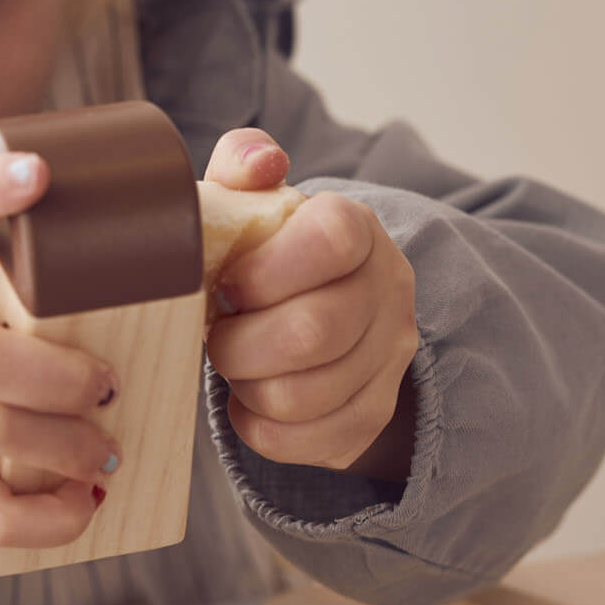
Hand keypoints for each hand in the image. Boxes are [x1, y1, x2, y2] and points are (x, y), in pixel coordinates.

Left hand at [203, 130, 418, 476]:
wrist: (316, 308)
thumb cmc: (267, 252)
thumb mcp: (252, 200)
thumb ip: (245, 165)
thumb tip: (262, 162)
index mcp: (358, 228)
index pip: (332, 241)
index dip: (267, 269)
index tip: (227, 282)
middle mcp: (388, 292)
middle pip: (315, 332)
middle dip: (241, 344)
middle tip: (216, 337)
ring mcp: (388, 359)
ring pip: (305, 396)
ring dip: (248, 386)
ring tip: (235, 366)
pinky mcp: (371, 416)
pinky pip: (305, 442)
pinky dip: (259, 427)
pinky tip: (250, 400)